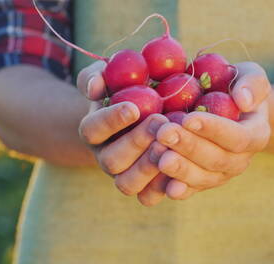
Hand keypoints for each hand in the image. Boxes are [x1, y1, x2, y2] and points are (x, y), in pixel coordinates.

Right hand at [77, 61, 169, 205]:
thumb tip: (95, 86)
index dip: (111, 121)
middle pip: (112, 161)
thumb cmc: (127, 89)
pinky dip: (163, 187)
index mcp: (94, 131)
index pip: (92, 129)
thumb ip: (97, 76)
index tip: (134, 108)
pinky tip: (181, 169)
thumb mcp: (110, 76)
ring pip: (127, 184)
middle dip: (136, 142)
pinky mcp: (145, 189)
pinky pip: (149, 197)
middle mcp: (105, 158)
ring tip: (170, 146)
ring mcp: (124, 176)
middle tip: (160, 122)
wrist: (148, 115)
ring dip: (149, 167)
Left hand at [154, 62, 270, 199]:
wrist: (227, 109)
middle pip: (217, 159)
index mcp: (256, 134)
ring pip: (203, 178)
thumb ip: (252, 83)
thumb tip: (243, 101)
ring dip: (180, 168)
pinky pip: (191, 190)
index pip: (238, 136)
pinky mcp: (202, 183)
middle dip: (189, 147)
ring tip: (158, 154)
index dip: (214, 130)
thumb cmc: (236, 86)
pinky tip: (163, 186)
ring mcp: (221, 175)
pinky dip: (177, 189)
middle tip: (165, 133)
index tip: (189, 118)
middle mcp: (241, 160)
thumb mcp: (251, 75)